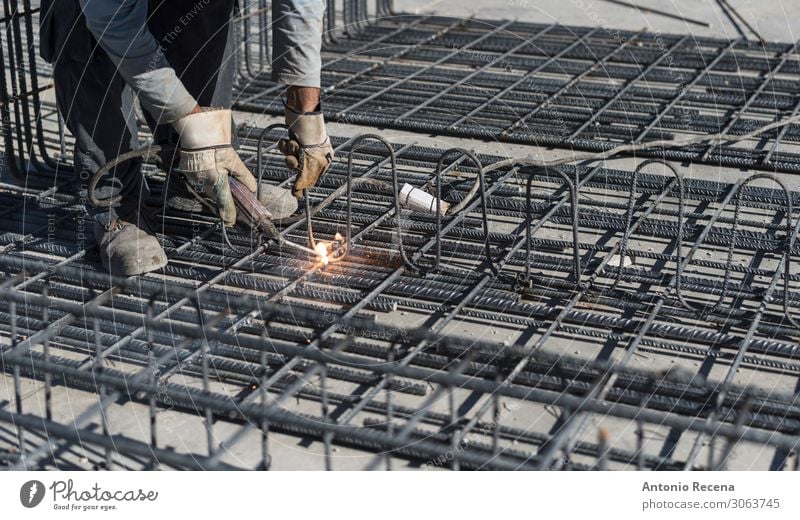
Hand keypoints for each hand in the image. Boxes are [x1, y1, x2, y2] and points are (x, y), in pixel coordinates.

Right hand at [172, 108, 256, 225]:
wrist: (199, 134)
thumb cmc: (216, 146)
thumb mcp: (235, 161)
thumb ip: (244, 177)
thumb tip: (252, 188)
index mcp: (216, 181)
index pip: (225, 203)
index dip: (229, 214)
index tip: (231, 222)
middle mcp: (204, 183)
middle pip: (217, 198)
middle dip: (225, 201)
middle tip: (233, 203)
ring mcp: (195, 179)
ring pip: (210, 192)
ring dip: (217, 192)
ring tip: (223, 185)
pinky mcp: (190, 175)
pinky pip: (202, 184)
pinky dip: (209, 184)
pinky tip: (214, 177)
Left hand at [279, 103, 333, 198]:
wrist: (302, 112)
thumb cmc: (311, 135)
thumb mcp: (310, 160)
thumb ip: (305, 178)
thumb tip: (299, 194)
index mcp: (324, 160)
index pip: (311, 179)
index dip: (302, 184)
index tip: (294, 192)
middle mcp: (314, 155)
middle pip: (299, 170)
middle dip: (294, 164)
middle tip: (294, 158)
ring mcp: (303, 147)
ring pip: (290, 159)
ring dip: (288, 153)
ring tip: (291, 142)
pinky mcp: (293, 139)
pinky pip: (285, 150)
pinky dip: (284, 145)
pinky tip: (286, 138)